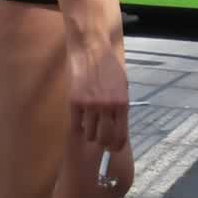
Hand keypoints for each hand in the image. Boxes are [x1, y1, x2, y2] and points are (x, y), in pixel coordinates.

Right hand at [68, 33, 128, 150]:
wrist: (90, 49)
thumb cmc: (108, 66)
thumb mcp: (122, 85)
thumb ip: (121, 105)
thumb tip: (119, 125)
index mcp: (122, 103)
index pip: (121, 134)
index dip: (116, 146)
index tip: (113, 149)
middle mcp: (107, 106)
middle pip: (105, 138)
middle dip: (103, 144)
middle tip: (100, 143)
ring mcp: (90, 105)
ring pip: (90, 134)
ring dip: (90, 133)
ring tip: (90, 126)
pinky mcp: (74, 101)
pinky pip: (76, 124)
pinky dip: (78, 126)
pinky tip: (80, 122)